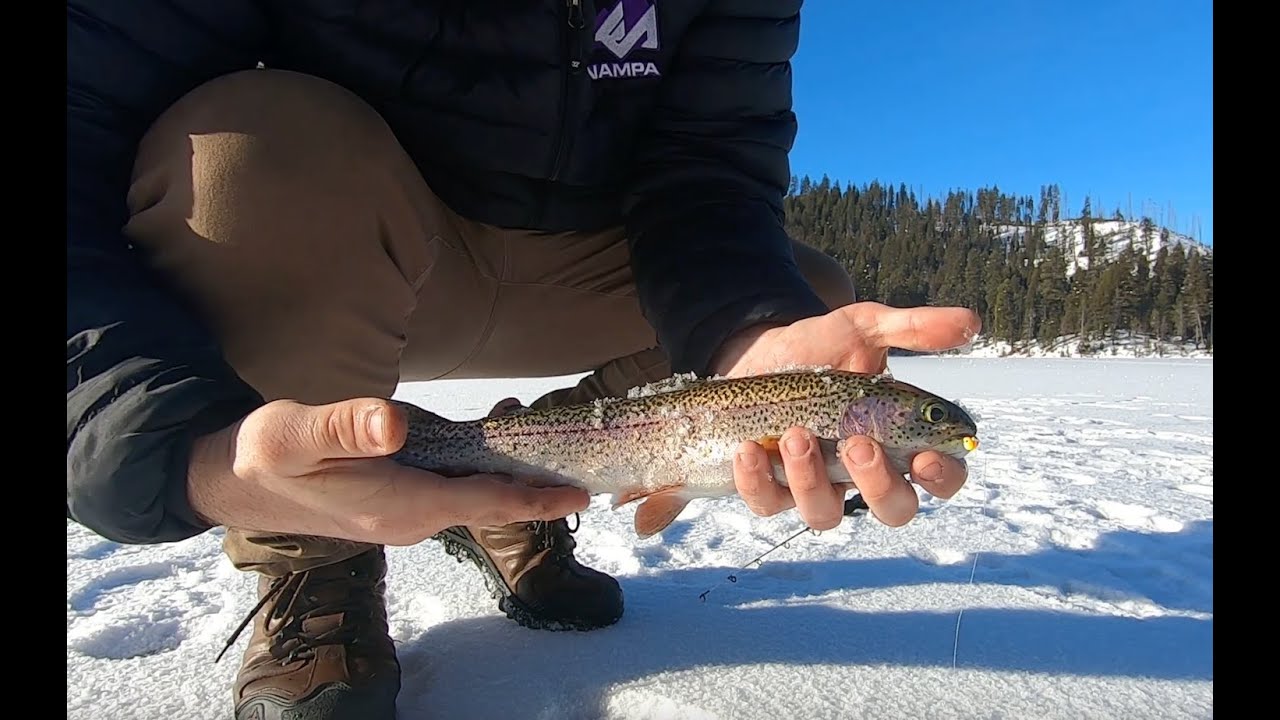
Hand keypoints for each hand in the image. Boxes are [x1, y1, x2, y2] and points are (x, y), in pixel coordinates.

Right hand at [185, 397, 589, 545]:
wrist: (233, 479)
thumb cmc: (263, 454)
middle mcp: (408, 517)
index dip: (532, 499)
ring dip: (512, 472)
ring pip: (473, 494)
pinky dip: (482, 465)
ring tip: (549, 436)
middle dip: (536, 487)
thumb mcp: (294, 433)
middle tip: (587, 463)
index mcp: (396, 504)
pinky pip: (453, 486)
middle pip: (488, 503)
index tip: (578, 495)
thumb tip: (393, 423)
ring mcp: (404, 512)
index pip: (481, 503)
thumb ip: (344, 425)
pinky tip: (497, 435)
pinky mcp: (397, 498)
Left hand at [713, 301, 979, 529]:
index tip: (925, 456)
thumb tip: (971, 323)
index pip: (942, 476)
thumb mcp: (865, 327)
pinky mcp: (770, 487)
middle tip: (857, 444)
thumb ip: (913, 328)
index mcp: (900, 440)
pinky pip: (768, 503)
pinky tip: (749, 449)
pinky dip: (757, 481)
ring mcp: (817, 485)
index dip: (942, 477)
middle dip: (878, 484)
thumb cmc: (820, 346)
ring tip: (794, 435)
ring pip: (825, 514)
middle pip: (894, 509)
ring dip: (810, 480)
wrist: (757, 349)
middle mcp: (864, 472)